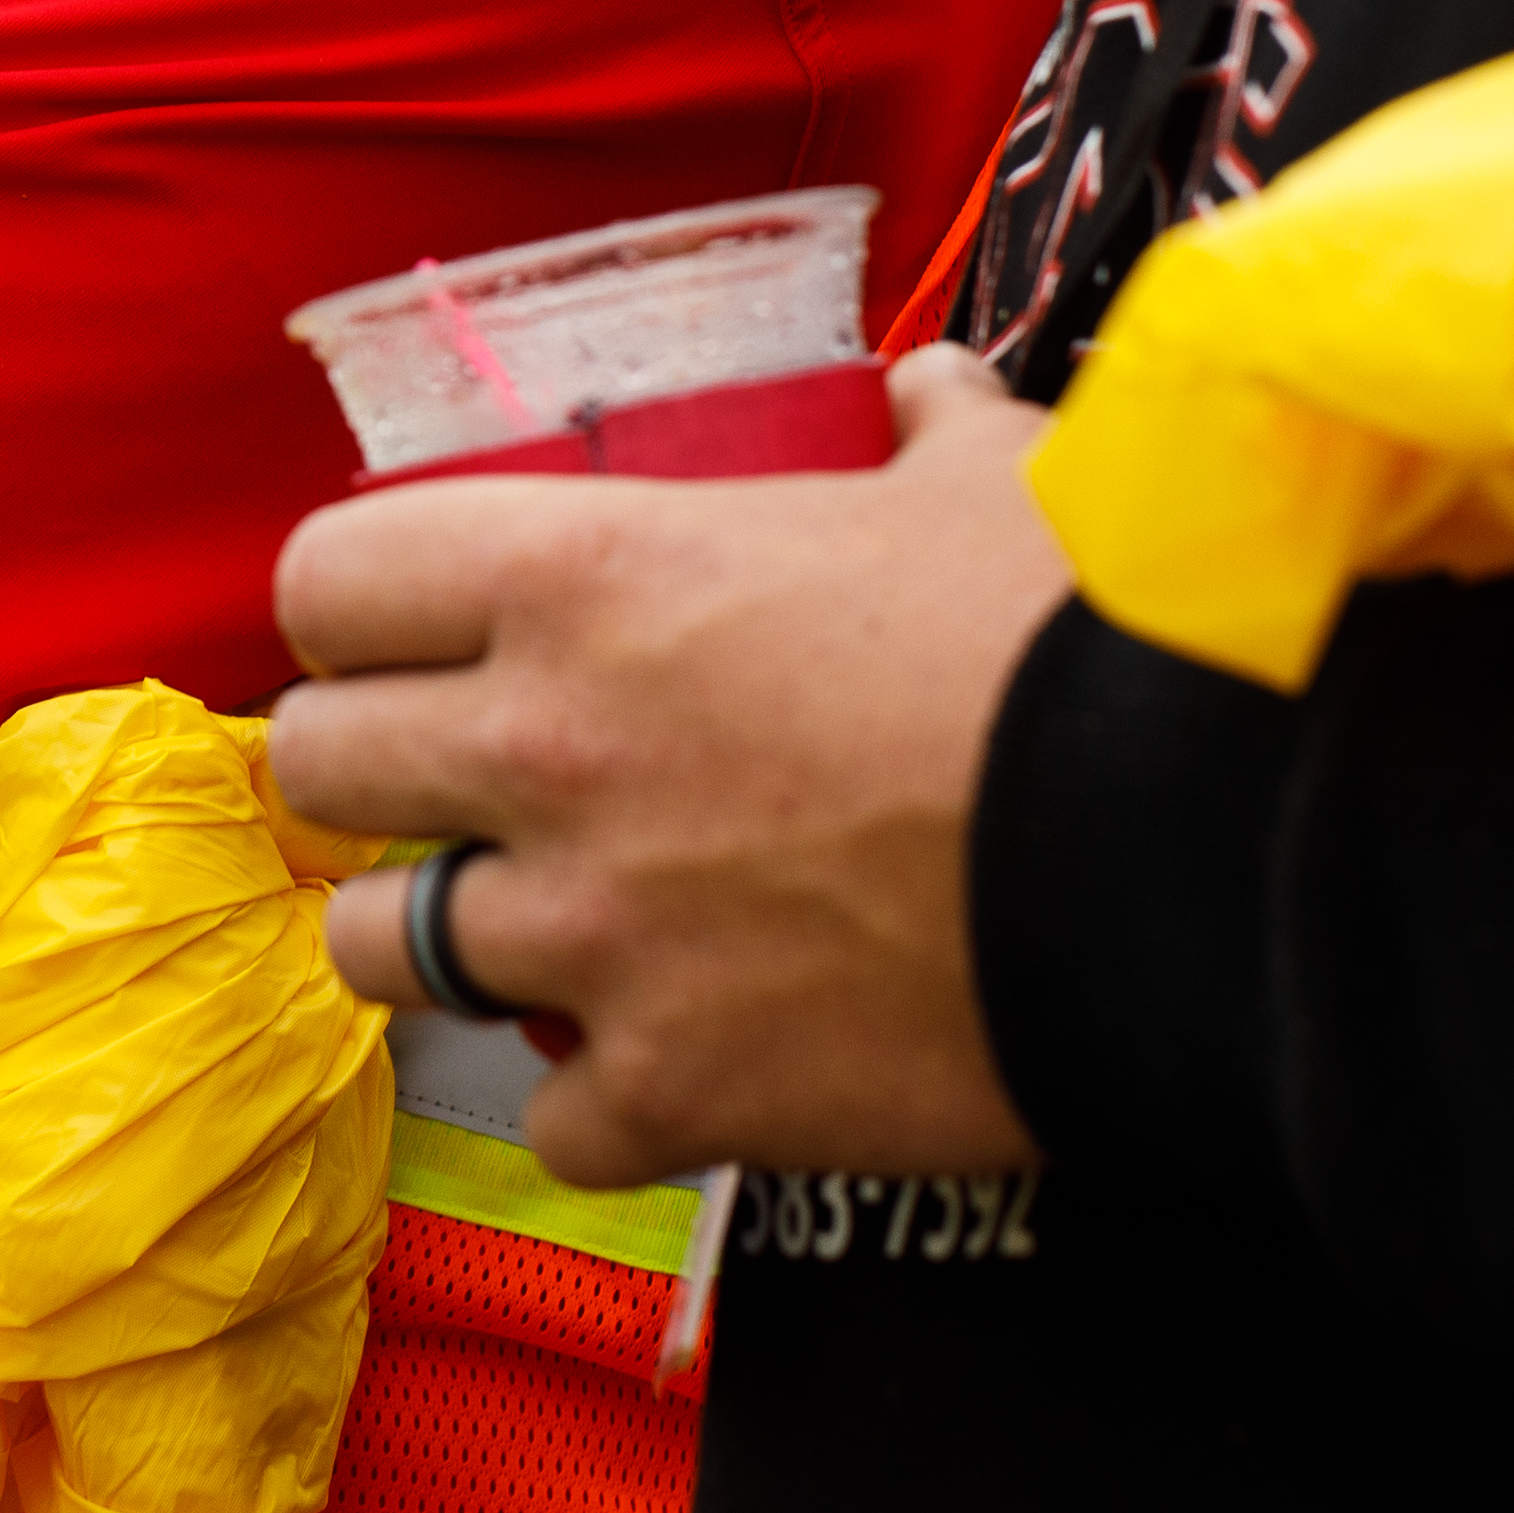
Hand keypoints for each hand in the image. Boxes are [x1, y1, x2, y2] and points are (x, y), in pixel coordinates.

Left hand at [267, 349, 1070, 1185]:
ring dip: (444, 940)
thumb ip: (926, 430)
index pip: (329, 579)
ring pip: (379, 952)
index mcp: (589, 573)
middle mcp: (550, 748)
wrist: (1198, 860)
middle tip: (458, 781)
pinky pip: (552, 1119)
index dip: (358, 610)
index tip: (409, 635)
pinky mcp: (677, 1089)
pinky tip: (673, 1059)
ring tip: (535, 925)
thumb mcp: (997, 482)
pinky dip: (601, 1099)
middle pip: (314, 767)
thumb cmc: (1087, 639)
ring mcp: (597, 933)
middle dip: (373, 774)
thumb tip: (926, 393)